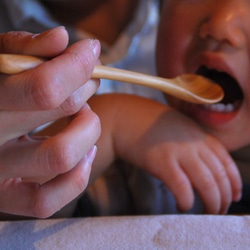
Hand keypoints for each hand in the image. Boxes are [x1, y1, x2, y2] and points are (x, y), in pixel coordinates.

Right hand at [0, 27, 100, 217]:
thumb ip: (25, 49)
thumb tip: (62, 38)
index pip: (45, 86)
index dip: (77, 65)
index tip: (90, 52)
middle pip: (59, 112)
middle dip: (86, 87)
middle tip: (88, 79)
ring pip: (60, 157)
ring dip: (87, 130)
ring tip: (85, 115)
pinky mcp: (6, 198)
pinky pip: (46, 202)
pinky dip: (77, 178)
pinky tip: (87, 152)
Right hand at [90, 94, 241, 214]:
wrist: (125, 117)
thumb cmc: (149, 124)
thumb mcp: (178, 127)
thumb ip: (193, 142)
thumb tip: (203, 163)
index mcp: (198, 134)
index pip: (226, 162)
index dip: (235, 182)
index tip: (234, 196)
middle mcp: (193, 143)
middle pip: (219, 176)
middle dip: (223, 198)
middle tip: (218, 210)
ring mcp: (178, 152)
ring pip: (207, 185)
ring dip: (211, 204)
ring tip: (207, 213)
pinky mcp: (161, 162)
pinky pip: (182, 188)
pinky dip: (187, 202)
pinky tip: (182, 206)